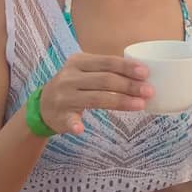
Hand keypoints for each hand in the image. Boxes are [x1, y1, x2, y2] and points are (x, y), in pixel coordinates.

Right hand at [37, 53, 152, 134]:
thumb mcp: (84, 71)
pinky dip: (75, 124)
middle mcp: (70, 77)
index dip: (126, 67)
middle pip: (104, 80)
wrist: (42, 105)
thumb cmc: (73, 85)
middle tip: (149, 91)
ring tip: (140, 105)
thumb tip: (140, 73)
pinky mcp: (59, 116)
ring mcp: (64, 97)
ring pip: (95, 98)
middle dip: (129, 85)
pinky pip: (68, 120)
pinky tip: (82, 129)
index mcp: (78, 61)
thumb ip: (105, 70)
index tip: (145, 73)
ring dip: (119, 102)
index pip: (106, 62)